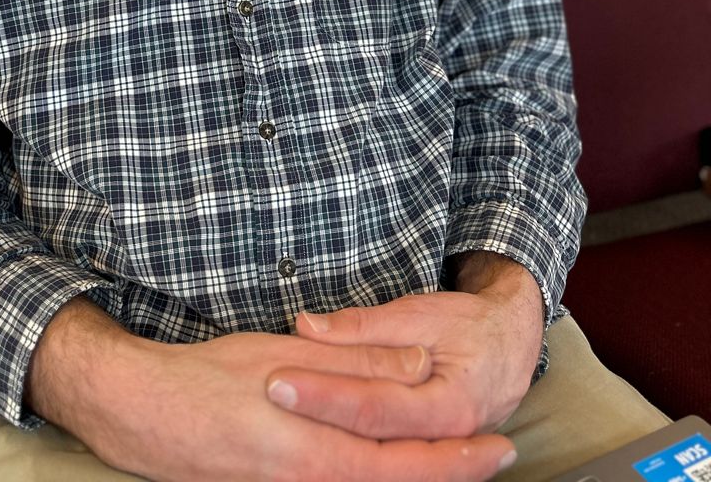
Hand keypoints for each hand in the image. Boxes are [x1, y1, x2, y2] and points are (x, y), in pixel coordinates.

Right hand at [26, 297, 516, 481]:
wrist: (139, 414)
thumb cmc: (205, 380)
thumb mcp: (280, 358)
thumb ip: (351, 367)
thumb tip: (418, 369)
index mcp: (311, 453)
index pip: (403, 465)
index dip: (456, 459)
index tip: (497, 445)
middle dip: (449, 473)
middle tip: (495, 453)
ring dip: (415, 473)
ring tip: (455, 456)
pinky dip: (378, 476)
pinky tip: (389, 462)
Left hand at [266, 255, 543, 442]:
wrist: (510, 343)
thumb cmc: (467, 325)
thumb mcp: (418, 314)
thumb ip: (362, 327)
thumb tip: (306, 326)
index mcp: (449, 405)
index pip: (373, 407)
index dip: (324, 394)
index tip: (277, 379)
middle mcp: (444, 439)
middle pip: (366, 444)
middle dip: (314, 420)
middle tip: (267, 396)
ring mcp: (435, 451)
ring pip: (372, 463)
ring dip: (323, 444)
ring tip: (272, 425)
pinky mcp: (422, 454)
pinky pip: (381, 463)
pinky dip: (347, 454)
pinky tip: (306, 445)